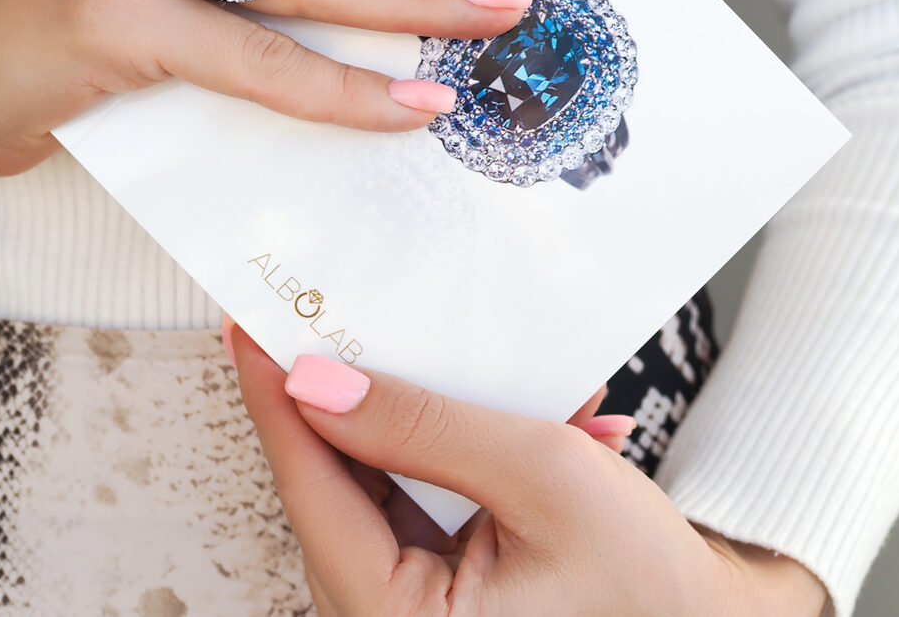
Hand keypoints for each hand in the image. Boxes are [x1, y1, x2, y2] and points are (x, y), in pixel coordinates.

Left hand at [227, 322, 830, 616]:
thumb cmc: (648, 582)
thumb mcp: (544, 477)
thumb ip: (426, 426)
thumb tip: (320, 384)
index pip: (313, 489)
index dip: (279, 395)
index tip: (250, 322)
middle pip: (338, 488)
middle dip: (365, 396)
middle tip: (339, 311)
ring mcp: (411, 614)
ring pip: (379, 490)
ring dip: (430, 424)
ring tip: (485, 372)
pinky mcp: (437, 597)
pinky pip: (417, 507)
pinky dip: (459, 458)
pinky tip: (527, 422)